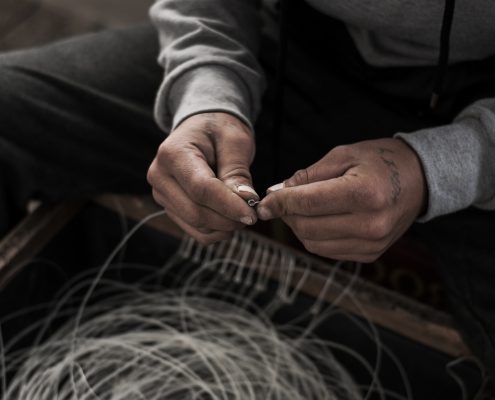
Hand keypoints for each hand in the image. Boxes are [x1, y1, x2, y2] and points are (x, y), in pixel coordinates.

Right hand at [147, 112, 258, 244]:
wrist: (202, 129)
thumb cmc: (218, 130)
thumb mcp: (234, 141)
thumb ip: (237, 171)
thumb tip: (244, 200)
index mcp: (172, 153)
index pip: (201, 188)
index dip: (228, 205)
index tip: (252, 214)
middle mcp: (160, 176)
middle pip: (195, 211)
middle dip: (228, 219)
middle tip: (254, 214)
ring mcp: (162, 195)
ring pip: (196, 225)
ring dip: (225, 226)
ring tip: (245, 212)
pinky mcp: (170, 208)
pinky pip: (195, 231)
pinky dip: (217, 231)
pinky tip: (232, 219)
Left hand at [256, 138, 426, 261]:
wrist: (419, 180)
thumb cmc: (380, 161)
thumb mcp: (343, 155)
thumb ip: (308, 175)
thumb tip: (276, 192)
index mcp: (365, 194)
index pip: (308, 203)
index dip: (279, 203)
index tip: (262, 202)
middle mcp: (372, 224)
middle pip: (307, 227)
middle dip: (287, 214)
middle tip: (281, 201)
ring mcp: (373, 243)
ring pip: (313, 243)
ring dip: (298, 227)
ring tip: (300, 208)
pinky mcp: (371, 254)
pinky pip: (328, 251)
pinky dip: (315, 237)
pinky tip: (318, 219)